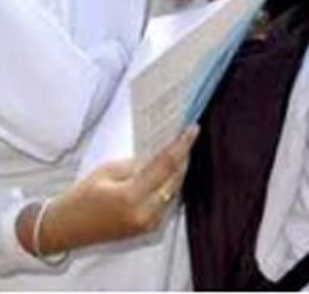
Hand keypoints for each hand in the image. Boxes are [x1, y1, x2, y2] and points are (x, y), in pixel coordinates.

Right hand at [27, 127, 198, 254]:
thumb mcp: (107, 171)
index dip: (182, 146)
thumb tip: (162, 151)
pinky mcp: (149, 228)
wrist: (65, 229)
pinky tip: (169, 172)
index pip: (166, 165)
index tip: (193, 129)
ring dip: (179, 171)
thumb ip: (138, 163)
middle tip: (187, 137)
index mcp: (131, 197)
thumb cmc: (81, 198)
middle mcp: (145, 213)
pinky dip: (170, 186)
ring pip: (175, 190)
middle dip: (183, 157)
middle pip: (175, 179)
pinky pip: (168, 202)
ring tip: (180, 151)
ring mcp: (149, 224)